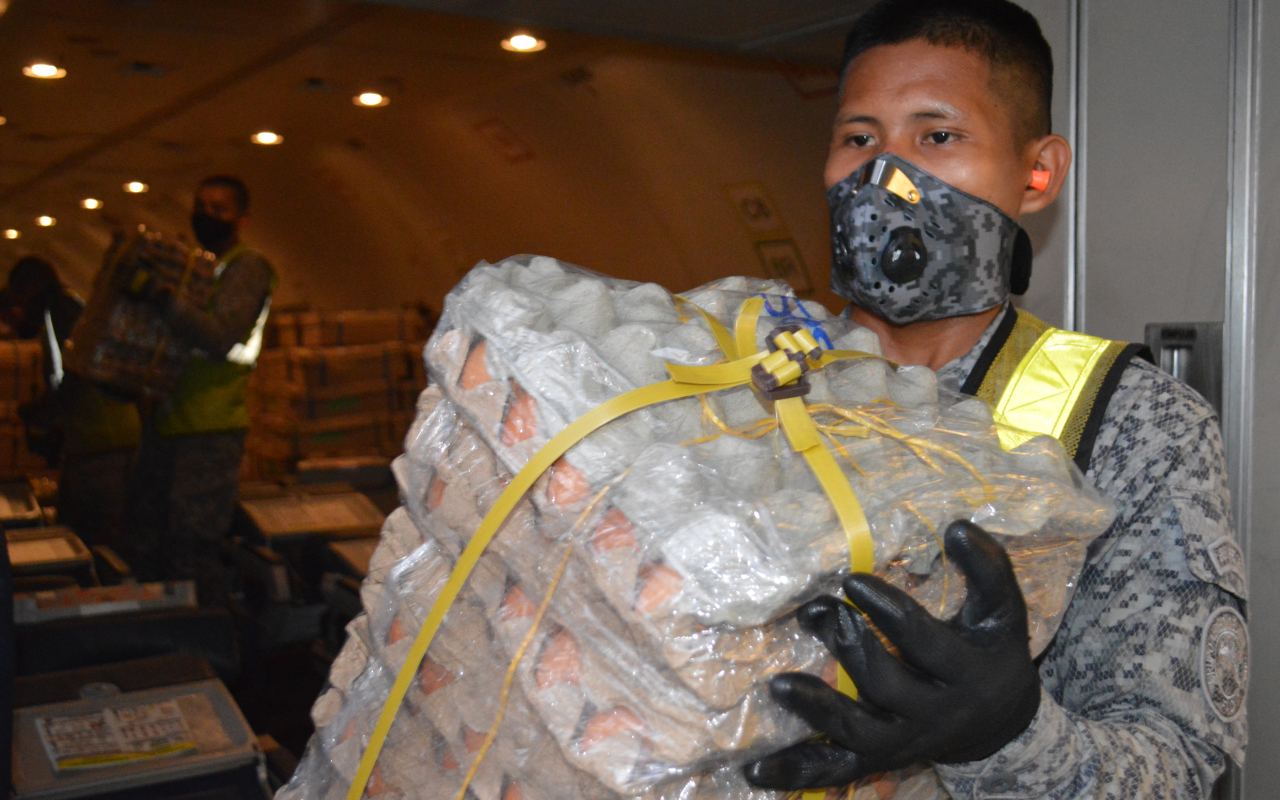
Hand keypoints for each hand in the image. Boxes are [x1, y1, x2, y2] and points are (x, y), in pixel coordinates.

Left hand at [744, 520, 1040, 790]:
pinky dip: (797, 773)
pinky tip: (755, 771)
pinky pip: (836, 772)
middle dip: (848, 647)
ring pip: (858, 734)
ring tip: (778, 684)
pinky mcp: (878, 762)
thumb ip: (988, 569)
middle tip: (815, 611)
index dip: (889, 612)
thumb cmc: (989, 651)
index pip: (924, 643)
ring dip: (816, 710)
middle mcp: (935, 714)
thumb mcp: (1002, 612)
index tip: (851, 581)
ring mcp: (904, 743)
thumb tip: (957, 525)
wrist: (1000, 722)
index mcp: (966, 673)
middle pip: (885, 686)